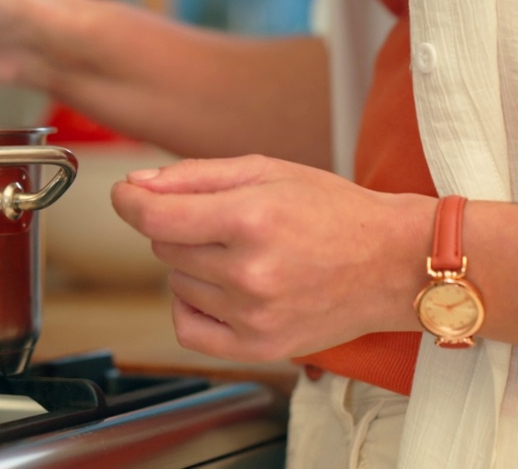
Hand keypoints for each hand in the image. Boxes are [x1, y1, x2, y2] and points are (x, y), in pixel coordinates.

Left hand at [111, 155, 433, 361]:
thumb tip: (136, 186)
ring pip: (176, 281)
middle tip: (233, 223)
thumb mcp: (267, 171)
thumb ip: (194, 177)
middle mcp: (251, 272)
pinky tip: (223, 289)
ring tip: (247, 254)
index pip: (155, 216)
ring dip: (196, 265)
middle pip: (165, 245)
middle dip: (185, 227)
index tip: (125, 195)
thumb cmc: (334, 211)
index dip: (128, 201)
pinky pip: (187, 327)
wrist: (392, 263)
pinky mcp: (259, 347)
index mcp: (252, 218)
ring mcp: (254, 315)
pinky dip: (193, 305)